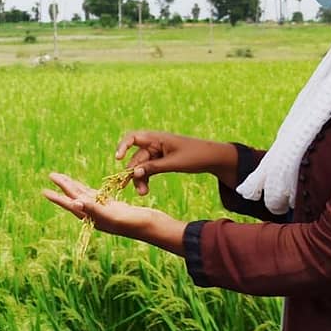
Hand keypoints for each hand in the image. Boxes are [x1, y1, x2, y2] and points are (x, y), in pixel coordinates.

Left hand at [43, 172, 185, 253]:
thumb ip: (93, 208)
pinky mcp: (112, 206)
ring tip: (62, 178)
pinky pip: (95, 195)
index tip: (44, 191)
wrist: (152, 227)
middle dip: (63, 186)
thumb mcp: (112, 215)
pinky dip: (87, 189)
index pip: (71, 204)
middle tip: (51, 175)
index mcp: (92, 217)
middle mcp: (95, 215)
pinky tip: (82, 187)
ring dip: (73, 186)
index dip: (57, 197)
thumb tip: (74, 202)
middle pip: (75, 197)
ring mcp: (104, 210)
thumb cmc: (134, 223)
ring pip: (84, 194)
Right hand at [115, 132, 237, 193]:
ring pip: (142, 166)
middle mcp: (154, 144)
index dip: (123, 146)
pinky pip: (149, 169)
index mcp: (157, 138)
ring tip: (143, 193)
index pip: (133, 137)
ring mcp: (158, 153)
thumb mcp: (174, 163)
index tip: (118, 159)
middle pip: (137, 158)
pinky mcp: (161, 161)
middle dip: (135, 174)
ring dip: (140, 179)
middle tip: (138, 190)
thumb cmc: (195, 155)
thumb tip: (135, 172)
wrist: (213, 157)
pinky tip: (146, 189)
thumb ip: (154, 167)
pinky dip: (147, 178)